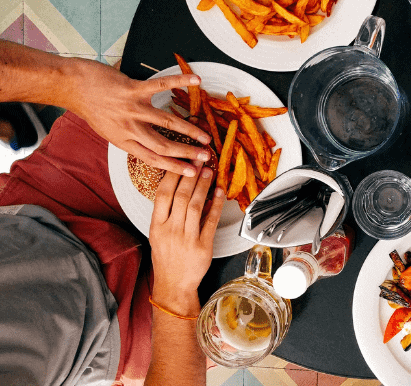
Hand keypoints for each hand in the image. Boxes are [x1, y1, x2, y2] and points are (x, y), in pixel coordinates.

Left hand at [61, 57, 211, 176]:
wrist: (72, 86)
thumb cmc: (91, 107)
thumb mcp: (109, 131)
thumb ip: (130, 137)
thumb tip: (150, 144)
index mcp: (124, 141)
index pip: (153, 159)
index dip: (175, 167)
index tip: (192, 172)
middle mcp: (129, 128)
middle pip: (163, 145)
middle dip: (187, 153)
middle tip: (206, 156)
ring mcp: (132, 108)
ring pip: (167, 122)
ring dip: (189, 130)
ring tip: (206, 136)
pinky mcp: (133, 89)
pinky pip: (161, 85)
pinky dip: (180, 81)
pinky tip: (196, 80)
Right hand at [149, 164, 224, 313]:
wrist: (174, 284)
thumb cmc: (166, 258)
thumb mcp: (158, 234)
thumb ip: (167, 213)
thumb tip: (181, 188)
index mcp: (157, 225)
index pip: (163, 194)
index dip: (173, 175)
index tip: (181, 161)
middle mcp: (171, 230)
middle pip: (181, 196)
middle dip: (191, 175)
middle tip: (199, 160)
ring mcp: (187, 238)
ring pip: (196, 206)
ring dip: (204, 186)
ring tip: (209, 172)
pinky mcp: (203, 246)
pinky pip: (211, 221)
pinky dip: (217, 205)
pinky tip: (220, 192)